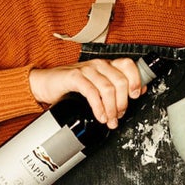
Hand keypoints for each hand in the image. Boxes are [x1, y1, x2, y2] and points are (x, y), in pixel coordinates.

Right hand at [29, 58, 143, 128]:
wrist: (45, 83)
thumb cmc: (72, 85)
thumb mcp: (97, 85)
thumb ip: (116, 86)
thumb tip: (140, 90)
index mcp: (107, 65)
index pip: (128, 65)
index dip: (136, 79)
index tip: (136, 95)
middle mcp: (99, 65)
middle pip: (121, 80)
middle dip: (123, 102)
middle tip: (119, 115)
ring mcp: (86, 70)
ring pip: (108, 88)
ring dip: (112, 108)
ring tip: (110, 120)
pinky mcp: (74, 77)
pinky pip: (91, 92)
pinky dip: (98, 107)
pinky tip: (99, 116)